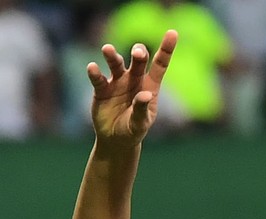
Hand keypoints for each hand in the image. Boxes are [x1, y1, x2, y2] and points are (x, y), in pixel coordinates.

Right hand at [86, 29, 176, 146]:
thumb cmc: (134, 129)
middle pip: (137, 61)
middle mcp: (134, 79)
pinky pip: (98, 78)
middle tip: (137, 53)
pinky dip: (95, 73)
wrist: (116, 139)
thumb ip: (142, 109)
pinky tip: (92, 68)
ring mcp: (117, 82)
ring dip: (112, 56)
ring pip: (116, 64)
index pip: (160, 64)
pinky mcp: (101, 89)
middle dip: (138, 53)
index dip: (166, 49)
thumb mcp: (141, 123)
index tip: (172, 33)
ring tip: (107, 49)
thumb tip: (145, 96)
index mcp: (150, 86)